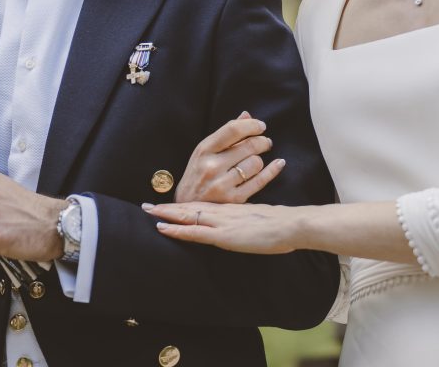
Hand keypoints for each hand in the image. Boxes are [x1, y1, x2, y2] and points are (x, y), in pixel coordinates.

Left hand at [145, 200, 299, 254]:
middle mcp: (222, 212)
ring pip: (187, 216)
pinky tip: (163, 227)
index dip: (184, 204)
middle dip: (167, 207)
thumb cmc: (281, 223)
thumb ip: (247, 218)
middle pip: (189, 207)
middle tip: (147, 205)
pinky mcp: (223, 235)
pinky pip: (194, 232)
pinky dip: (176, 229)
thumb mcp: (260, 216)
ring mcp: (221, 222)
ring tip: (148, 210)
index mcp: (231, 208)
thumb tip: (245, 222)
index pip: (202, 205)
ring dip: (166, 214)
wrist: (290, 224)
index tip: (168, 204)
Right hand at [175, 111, 284, 203]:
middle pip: (249, 146)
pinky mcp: (233, 200)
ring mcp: (222, 185)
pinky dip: (272, 170)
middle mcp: (212, 167)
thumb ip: (226, 133)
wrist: (186, 206)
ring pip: (255, 163)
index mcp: (204, 150)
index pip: (233, 129)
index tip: (261, 126)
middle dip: (262, 141)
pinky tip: (279, 163)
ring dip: (260, 160)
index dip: (251, 125)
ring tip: (255, 161)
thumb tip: (247, 115)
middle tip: (265, 142)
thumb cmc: (198, 173)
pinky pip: (260, 181)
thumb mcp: (205, 151)